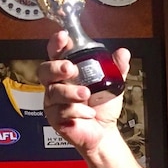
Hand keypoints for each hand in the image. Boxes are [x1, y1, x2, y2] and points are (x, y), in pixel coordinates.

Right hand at [37, 31, 129, 152]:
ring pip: (53, 91)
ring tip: (86, 94)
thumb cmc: (102, 105)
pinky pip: (60, 111)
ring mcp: (53, 101)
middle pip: (45, 70)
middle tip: (71, 68)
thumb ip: (117, 68)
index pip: (56, 53)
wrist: (104, 131)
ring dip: (70, 92)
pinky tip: (89, 113)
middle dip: (56, 67)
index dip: (56, 43)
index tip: (63, 37)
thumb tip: (123, 53)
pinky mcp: (55, 118)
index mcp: (67, 71)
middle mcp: (57, 84)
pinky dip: (77, 111)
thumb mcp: (113, 84)